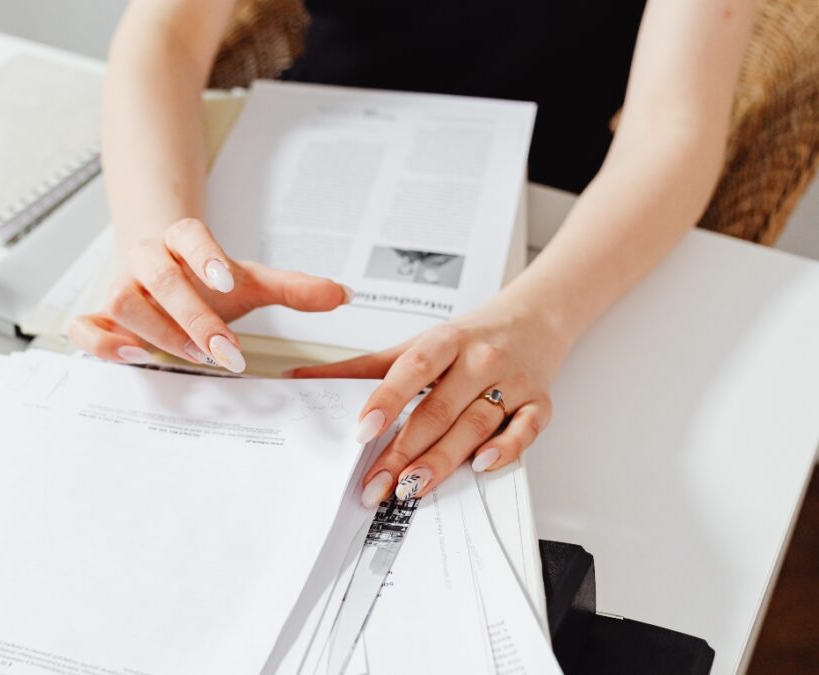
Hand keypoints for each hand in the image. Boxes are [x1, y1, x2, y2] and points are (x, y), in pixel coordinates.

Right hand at [69, 218, 351, 371]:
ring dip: (155, 331)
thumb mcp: (250, 282)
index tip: (229, 278)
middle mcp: (144, 260)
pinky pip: (82, 328)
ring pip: (119, 300)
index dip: (203, 254)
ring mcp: (117, 288)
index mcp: (180, 239)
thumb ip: (292, 288)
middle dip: (192, 316)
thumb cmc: (204, 281)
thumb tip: (344, 294)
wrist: (158, 272)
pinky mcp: (98, 319)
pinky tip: (133, 360)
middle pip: (157, 276)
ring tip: (190, 357)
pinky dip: (100, 344)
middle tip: (226, 350)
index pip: (188, 234)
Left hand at [289, 299, 570, 505]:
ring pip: (475, 425)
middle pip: (440, 409)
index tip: (363, 431)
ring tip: (410, 486)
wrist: (535, 319)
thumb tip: (304, 379)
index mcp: (447, 339)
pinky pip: (525, 430)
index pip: (414, 368)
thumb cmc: (469, 338)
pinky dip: (505, 450)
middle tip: (376, 483)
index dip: (387, 399)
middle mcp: (481, 359)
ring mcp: (512, 382)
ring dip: (442, 460)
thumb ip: (364, 367)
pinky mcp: (539, 403)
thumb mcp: (417, 343)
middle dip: (404, 450)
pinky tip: (479, 466)